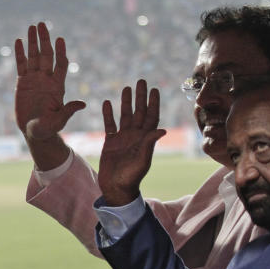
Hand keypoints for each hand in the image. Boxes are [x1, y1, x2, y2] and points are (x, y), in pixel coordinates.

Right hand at [14, 22, 85, 169]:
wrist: (34, 132)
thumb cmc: (48, 129)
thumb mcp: (59, 121)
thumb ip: (68, 111)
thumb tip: (82, 104)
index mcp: (57, 86)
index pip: (60, 64)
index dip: (60, 52)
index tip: (59, 40)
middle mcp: (47, 79)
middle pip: (46, 55)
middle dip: (45, 40)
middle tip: (42, 24)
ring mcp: (34, 79)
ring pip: (34, 57)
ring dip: (33, 42)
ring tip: (32, 26)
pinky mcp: (23, 83)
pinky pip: (21, 65)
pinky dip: (20, 53)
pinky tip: (18, 41)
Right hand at [96, 80, 166, 206]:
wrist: (115, 187)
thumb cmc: (131, 176)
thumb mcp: (142, 160)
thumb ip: (149, 143)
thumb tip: (162, 129)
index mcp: (145, 139)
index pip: (151, 116)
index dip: (153, 103)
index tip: (154, 89)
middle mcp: (135, 136)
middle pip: (139, 112)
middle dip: (141, 97)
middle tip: (141, 81)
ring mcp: (123, 138)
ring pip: (125, 115)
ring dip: (126, 102)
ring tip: (126, 88)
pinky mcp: (111, 142)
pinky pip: (110, 125)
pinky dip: (108, 114)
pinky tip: (107, 103)